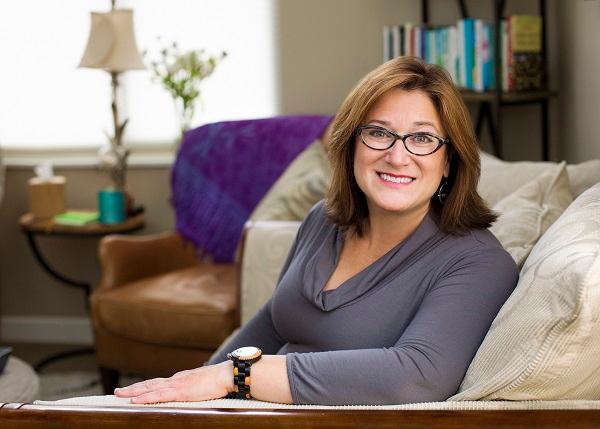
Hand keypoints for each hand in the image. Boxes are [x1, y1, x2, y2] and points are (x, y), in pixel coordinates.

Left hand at [114, 361, 233, 403]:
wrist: (226, 375)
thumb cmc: (219, 380)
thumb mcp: (203, 385)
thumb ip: (194, 388)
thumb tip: (192, 393)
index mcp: (180, 379)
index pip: (158, 383)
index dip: (144, 387)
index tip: (133, 390)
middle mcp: (175, 380)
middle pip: (149, 384)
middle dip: (133, 388)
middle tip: (117, 392)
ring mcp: (177, 385)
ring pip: (150, 388)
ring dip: (133, 392)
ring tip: (119, 395)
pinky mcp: (180, 391)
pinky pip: (158, 395)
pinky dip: (145, 397)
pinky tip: (135, 400)